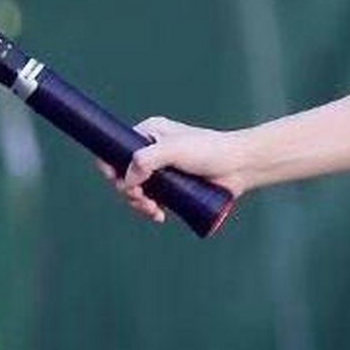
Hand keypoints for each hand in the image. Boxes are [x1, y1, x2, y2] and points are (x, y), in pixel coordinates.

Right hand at [98, 117, 251, 224]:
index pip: (116, 147)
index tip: (116, 181)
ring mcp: (162, 171)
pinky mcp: (172, 188)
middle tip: (142, 199)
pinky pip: (152, 200)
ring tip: (153, 209)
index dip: (110, 166)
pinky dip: (151, 209)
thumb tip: (128, 180)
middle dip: (128, 191)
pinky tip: (159, 215)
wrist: (239, 166)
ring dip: (139, 203)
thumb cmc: (209, 150)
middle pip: (124, 173)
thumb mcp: (174, 150)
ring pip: (137, 190)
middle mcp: (152, 150)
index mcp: (149, 133)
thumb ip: (147, 160)